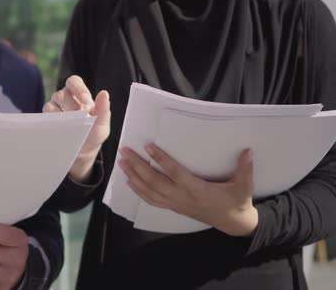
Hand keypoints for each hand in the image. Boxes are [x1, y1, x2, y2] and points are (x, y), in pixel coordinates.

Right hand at [43, 75, 110, 182]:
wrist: (83, 151)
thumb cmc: (93, 133)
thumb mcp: (102, 124)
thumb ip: (104, 109)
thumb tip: (104, 93)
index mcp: (78, 94)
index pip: (74, 82)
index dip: (78, 88)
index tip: (86, 100)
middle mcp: (64, 98)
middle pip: (61, 94)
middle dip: (71, 106)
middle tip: (81, 118)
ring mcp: (54, 108)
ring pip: (51, 105)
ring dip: (61, 116)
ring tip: (72, 127)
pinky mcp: (47, 120)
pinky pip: (45, 118)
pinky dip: (53, 123)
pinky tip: (61, 130)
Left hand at [118, 144, 257, 236]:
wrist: (233, 223)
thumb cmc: (237, 202)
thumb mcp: (244, 186)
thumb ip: (244, 168)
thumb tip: (247, 150)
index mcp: (197, 189)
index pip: (174, 172)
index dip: (161, 160)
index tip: (148, 146)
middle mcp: (182, 197)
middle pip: (154, 181)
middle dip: (137, 166)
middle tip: (125, 151)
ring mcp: (176, 204)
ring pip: (149, 191)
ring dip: (133, 176)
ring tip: (122, 162)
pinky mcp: (174, 207)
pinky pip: (152, 200)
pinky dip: (138, 190)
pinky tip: (129, 181)